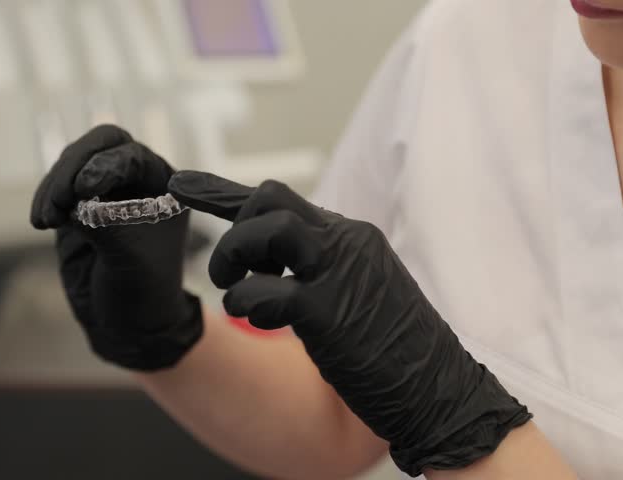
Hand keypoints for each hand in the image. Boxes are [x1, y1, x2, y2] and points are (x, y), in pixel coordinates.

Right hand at [30, 125, 201, 370]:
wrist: (127, 323)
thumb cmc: (143, 288)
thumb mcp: (130, 256)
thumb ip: (105, 223)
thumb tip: (76, 204)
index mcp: (165, 184)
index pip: (130, 154)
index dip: (104, 164)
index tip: (84, 190)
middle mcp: (136, 180)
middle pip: (99, 145)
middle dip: (73, 166)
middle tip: (59, 198)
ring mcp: (105, 191)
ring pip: (71, 164)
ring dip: (55, 187)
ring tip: (46, 220)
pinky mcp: (77, 207)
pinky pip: (55, 189)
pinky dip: (45, 200)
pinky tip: (41, 221)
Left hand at [168, 171, 530, 474]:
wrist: (440, 392)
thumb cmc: (395, 348)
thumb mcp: (358, 292)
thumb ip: (319, 268)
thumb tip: (274, 265)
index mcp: (352, 236)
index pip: (280, 200)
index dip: (222, 191)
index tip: (182, 182)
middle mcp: (347, 241)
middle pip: (269, 199)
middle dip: (234, 232)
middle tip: (231, 274)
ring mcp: (339, 271)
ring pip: (265, 231)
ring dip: (234, 262)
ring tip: (236, 295)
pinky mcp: (329, 311)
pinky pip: (264, 292)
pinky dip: (246, 306)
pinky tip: (262, 323)